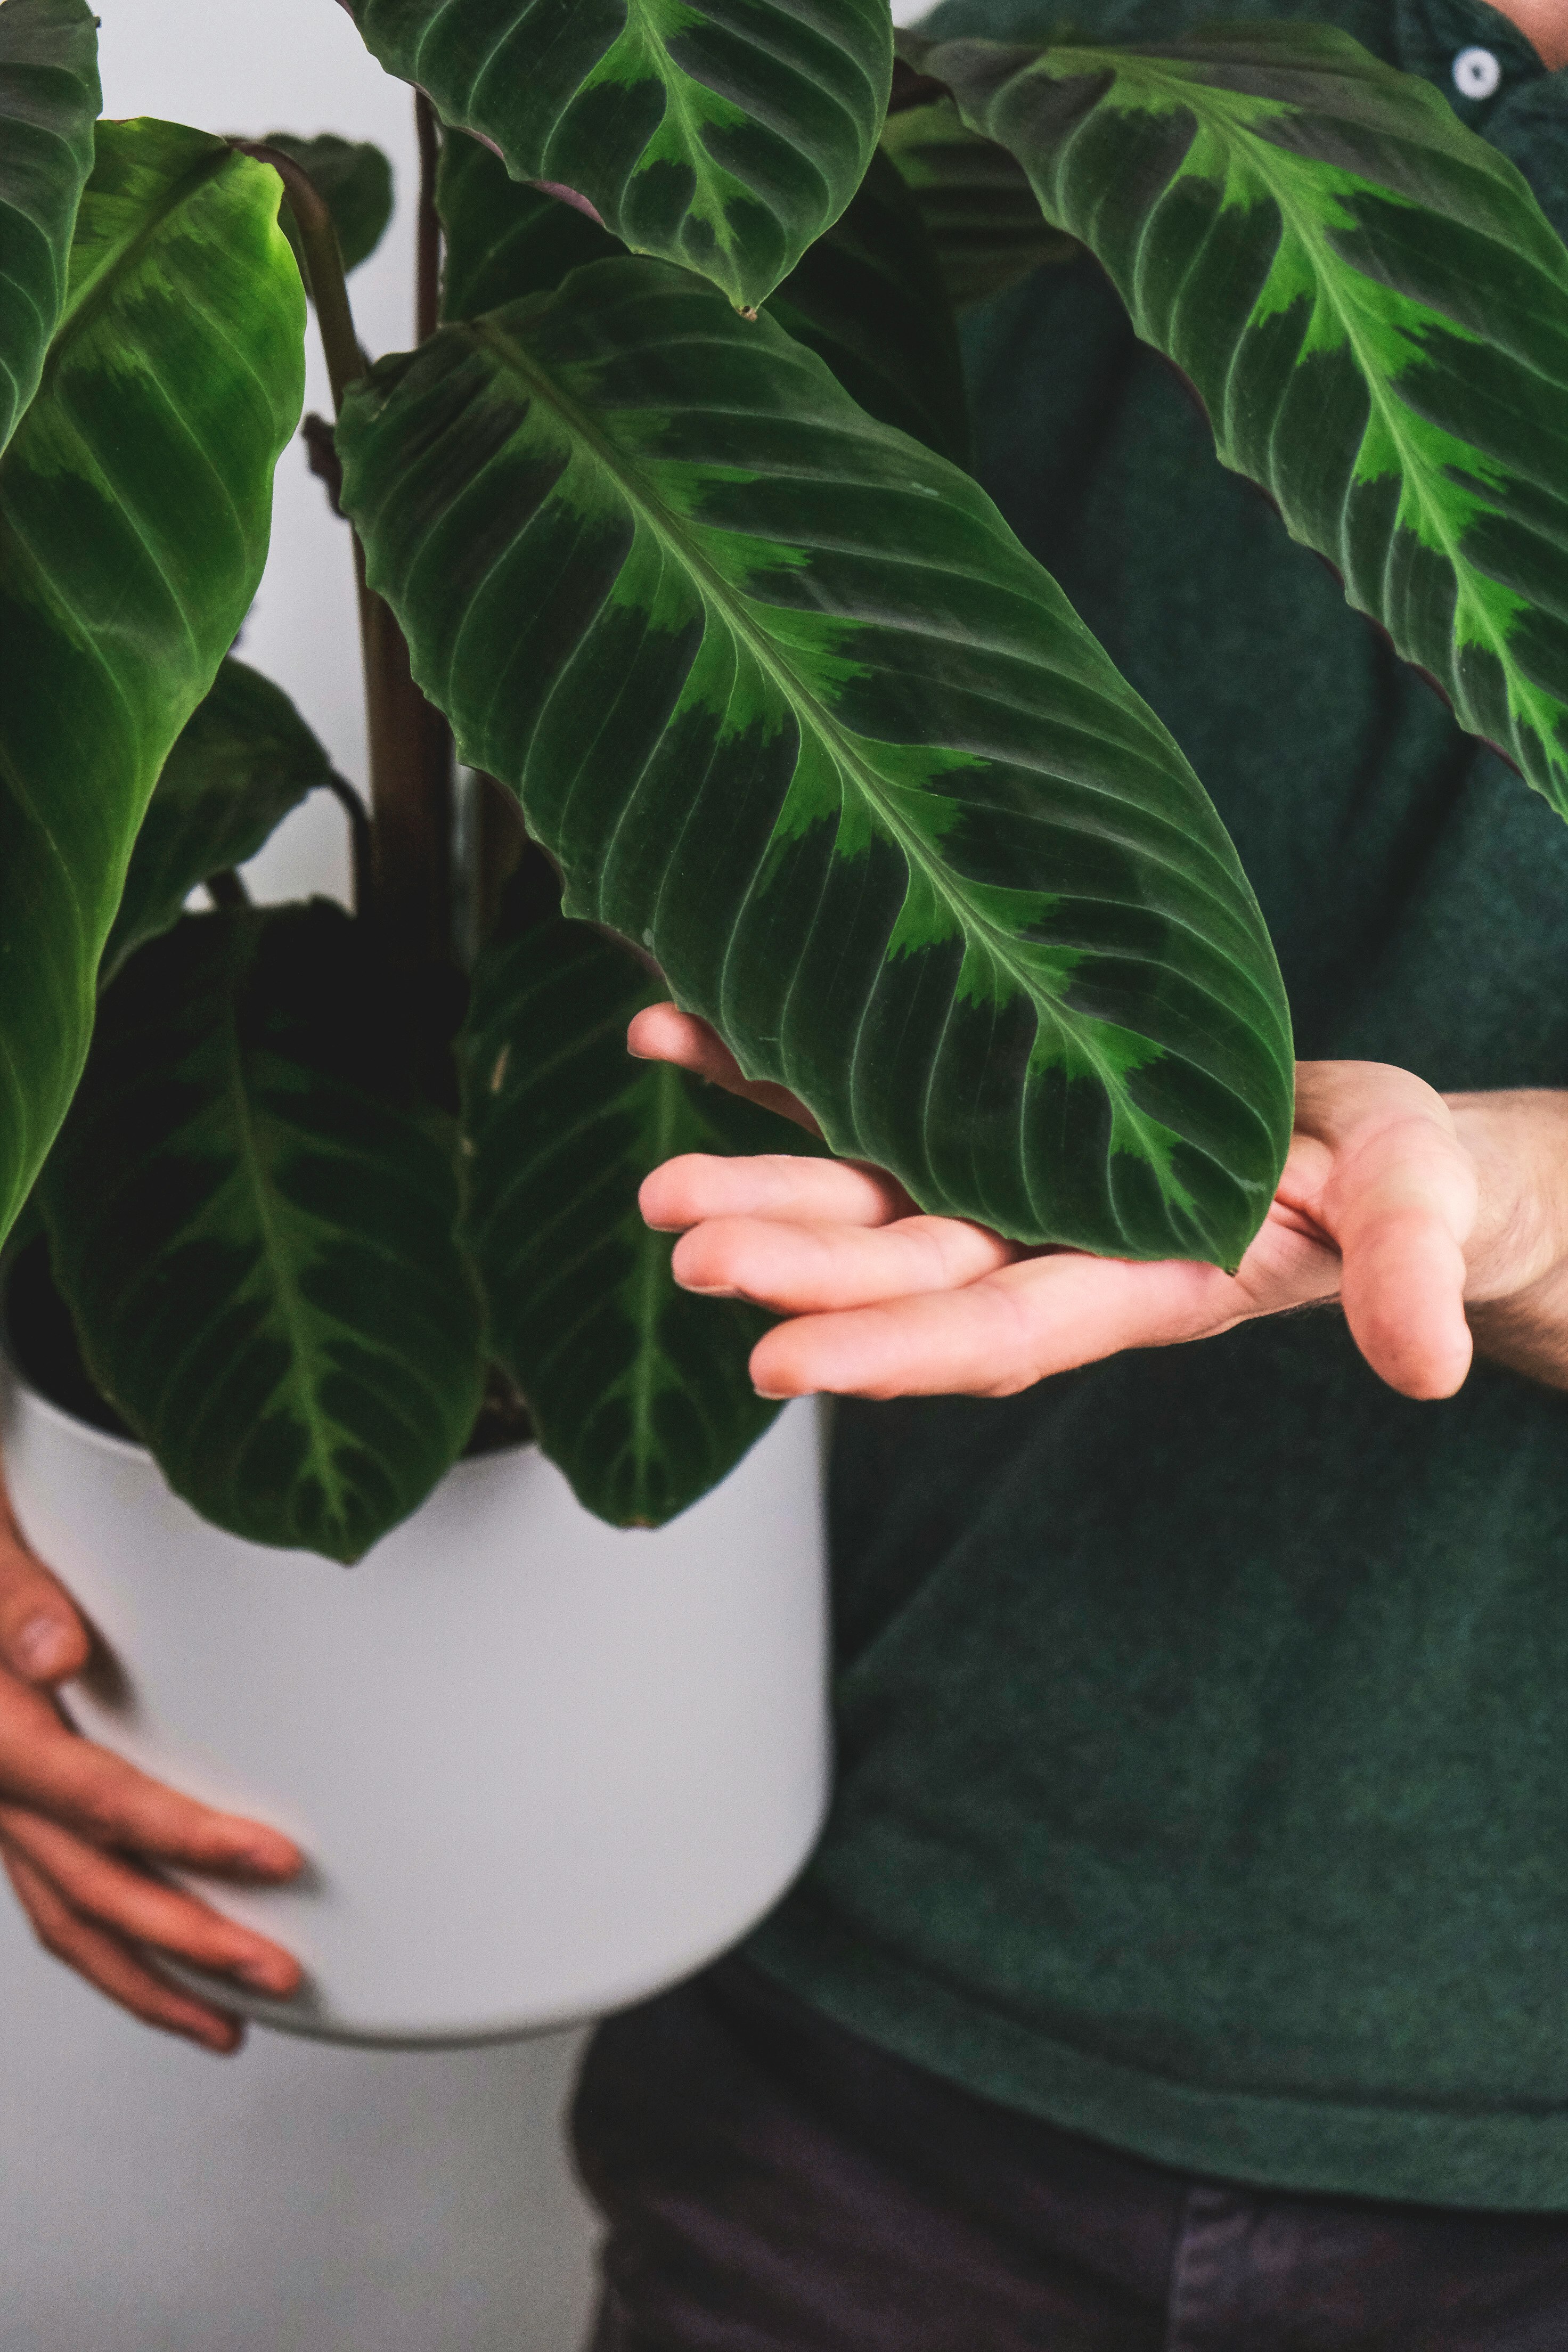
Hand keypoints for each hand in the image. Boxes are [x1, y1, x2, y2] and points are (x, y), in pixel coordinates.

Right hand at [0, 1474, 302, 2051]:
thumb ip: (16, 1602)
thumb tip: (59, 1651)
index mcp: (0, 1739)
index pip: (105, 1803)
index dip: (190, 1838)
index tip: (275, 1860)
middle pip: (93, 1892)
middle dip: (188, 1944)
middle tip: (279, 1975)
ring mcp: (3, 1812)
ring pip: (70, 1919)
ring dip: (150, 1979)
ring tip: (228, 2026)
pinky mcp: (15, 1812)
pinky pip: (61, 1898)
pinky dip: (115, 1946)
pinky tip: (169, 1968)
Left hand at [629, 1006, 1567, 1401]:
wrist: (1353, 1147)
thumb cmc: (1396, 1179)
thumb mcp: (1417, 1206)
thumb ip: (1407, 1270)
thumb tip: (1423, 1365)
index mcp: (1136, 1278)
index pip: (1002, 1329)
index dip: (896, 1351)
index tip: (785, 1368)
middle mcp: (1042, 1242)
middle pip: (902, 1269)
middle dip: (796, 1270)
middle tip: (690, 1254)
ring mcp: (996, 1178)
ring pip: (858, 1194)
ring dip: (757, 1186)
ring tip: (657, 1188)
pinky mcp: (972, 1109)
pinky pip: (849, 1088)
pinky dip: (758, 1067)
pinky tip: (668, 1030)